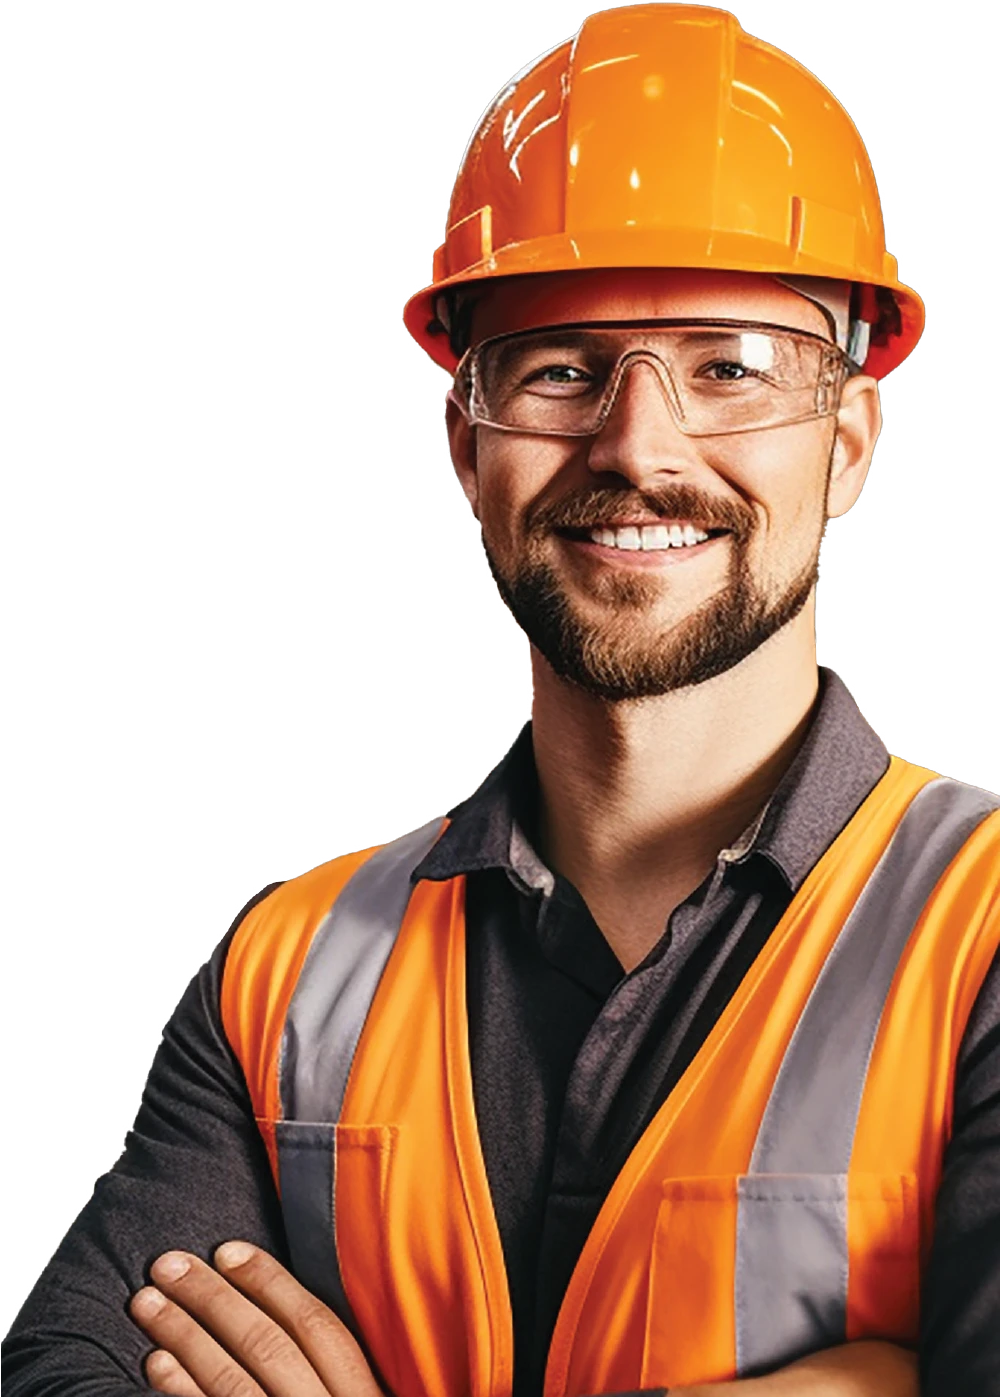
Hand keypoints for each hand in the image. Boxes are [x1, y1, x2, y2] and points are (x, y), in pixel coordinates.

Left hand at [129, 1241, 384, 1395]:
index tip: (228, 1250)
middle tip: (169, 1264)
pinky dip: (181, 1392)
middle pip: (269, 1346)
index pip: (319, 1326)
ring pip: (233, 1383)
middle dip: (214, 1298)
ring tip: (147, 1304)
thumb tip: (283, 1316)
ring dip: (184, 1336)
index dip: (272, 1283)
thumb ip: (338, 1380)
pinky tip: (155, 1366)